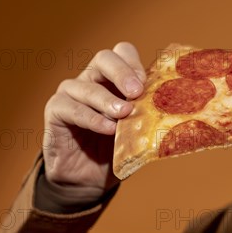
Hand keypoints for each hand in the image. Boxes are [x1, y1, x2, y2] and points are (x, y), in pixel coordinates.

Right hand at [42, 42, 145, 195]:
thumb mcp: (138, 132)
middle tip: (136, 92)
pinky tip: (107, 128)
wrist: (89, 179)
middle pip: (104, 59)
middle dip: (122, 73)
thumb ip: (151, 118)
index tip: (146, 83)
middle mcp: (92, 79)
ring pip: (86, 86)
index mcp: (115, 79)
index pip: (123, 53)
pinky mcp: (55, 111)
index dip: (134, 64)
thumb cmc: (117, 150)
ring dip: (107, 100)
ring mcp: (71, 93)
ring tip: (124, 114)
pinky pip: (70, 107)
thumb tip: (176, 114)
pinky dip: (90, 117)